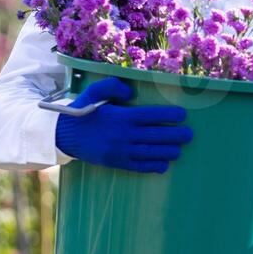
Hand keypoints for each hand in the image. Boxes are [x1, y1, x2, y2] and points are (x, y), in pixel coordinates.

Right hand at [53, 78, 192, 173]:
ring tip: (179, 150)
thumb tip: (131, 91)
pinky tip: (164, 165)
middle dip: (175, 135)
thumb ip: (113, 86)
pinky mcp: (115, 162)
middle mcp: (123, 134)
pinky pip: (138, 166)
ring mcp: (120, 150)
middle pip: (156, 135)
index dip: (169, 115)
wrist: (63, 135)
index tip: (182, 115)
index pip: (151, 115)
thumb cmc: (83, 111)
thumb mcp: (94, 91)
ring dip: (168, 151)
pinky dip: (152, 167)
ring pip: (150, 152)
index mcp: (121, 116)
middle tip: (189, 135)